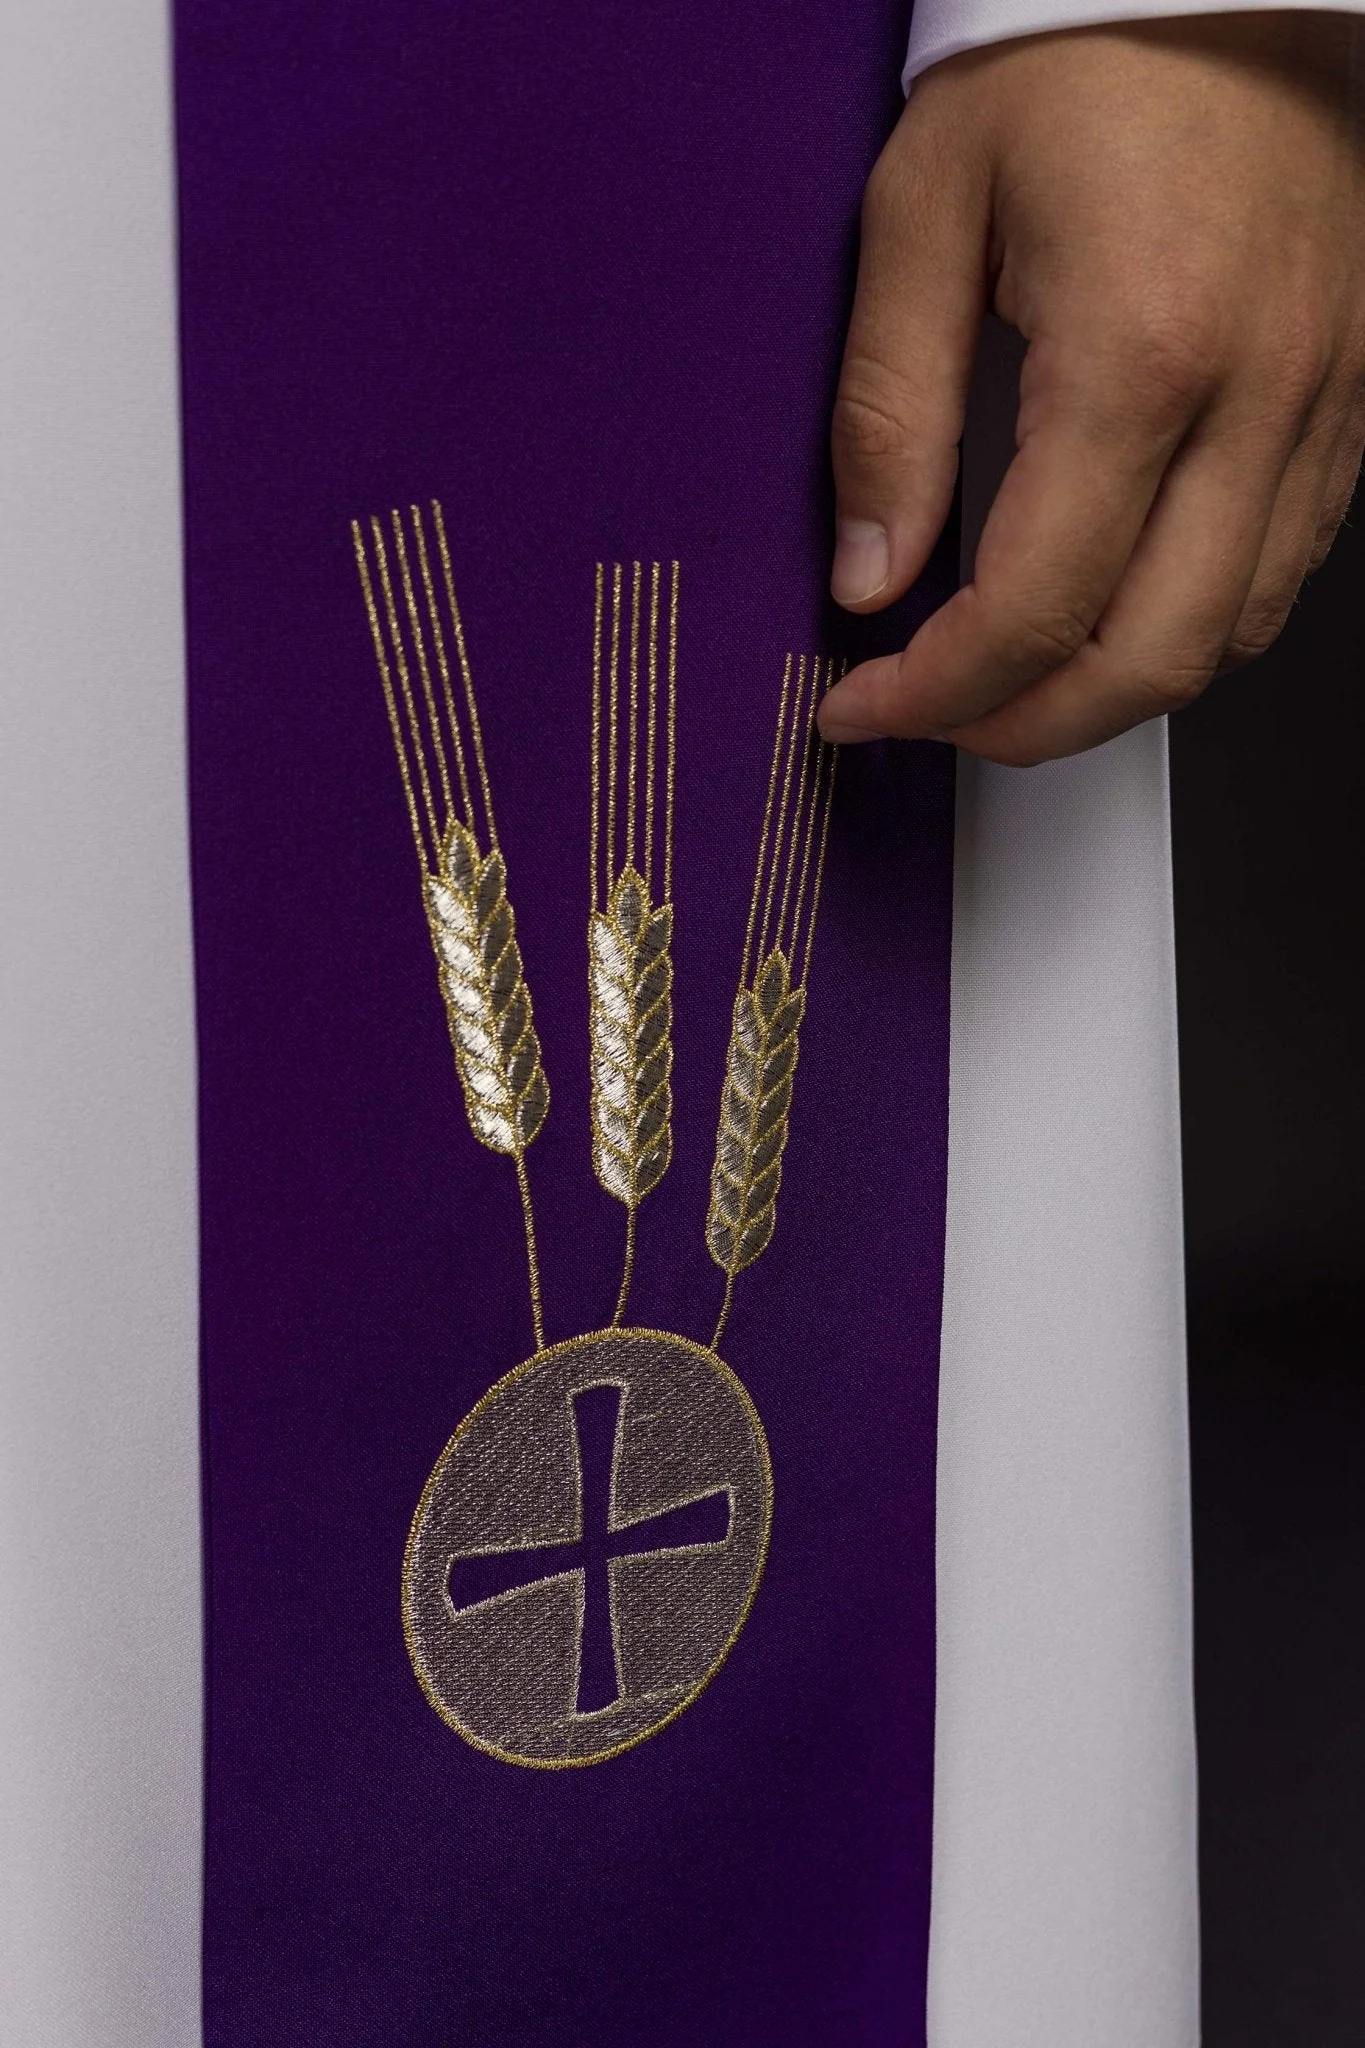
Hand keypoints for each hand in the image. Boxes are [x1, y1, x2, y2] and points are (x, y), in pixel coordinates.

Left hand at [818, 14, 1364, 763]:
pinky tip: (1111, 610)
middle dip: (1025, 729)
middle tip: (937, 721)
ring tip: (1011, 682)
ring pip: (1230, 638)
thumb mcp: (924, 209)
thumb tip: (871, 574)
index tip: (863, 704)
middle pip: (1151, 663)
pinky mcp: (1353, 397)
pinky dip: (1189, 626)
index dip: (934, 692)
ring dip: (1110, 692)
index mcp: (1142, 348)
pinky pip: (1282, 572)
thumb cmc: (1077, 52)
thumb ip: (889, 411)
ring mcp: (1326, 401)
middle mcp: (1259, 394)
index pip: (1034, 606)